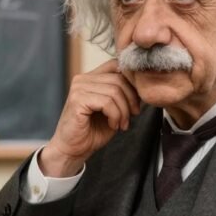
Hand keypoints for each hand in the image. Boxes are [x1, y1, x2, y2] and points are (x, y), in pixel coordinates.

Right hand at [41, 59, 140, 176]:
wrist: (73, 150)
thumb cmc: (92, 131)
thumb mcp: (113, 108)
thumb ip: (122, 94)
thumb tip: (142, 86)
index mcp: (90, 77)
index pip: (116, 65)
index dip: (131, 81)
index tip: (137, 101)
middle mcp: (82, 79)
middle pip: (118, 78)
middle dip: (131, 99)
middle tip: (132, 116)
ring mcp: (78, 88)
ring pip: (114, 91)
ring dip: (123, 111)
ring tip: (121, 124)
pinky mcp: (77, 100)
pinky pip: (106, 102)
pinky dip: (115, 116)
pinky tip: (113, 125)